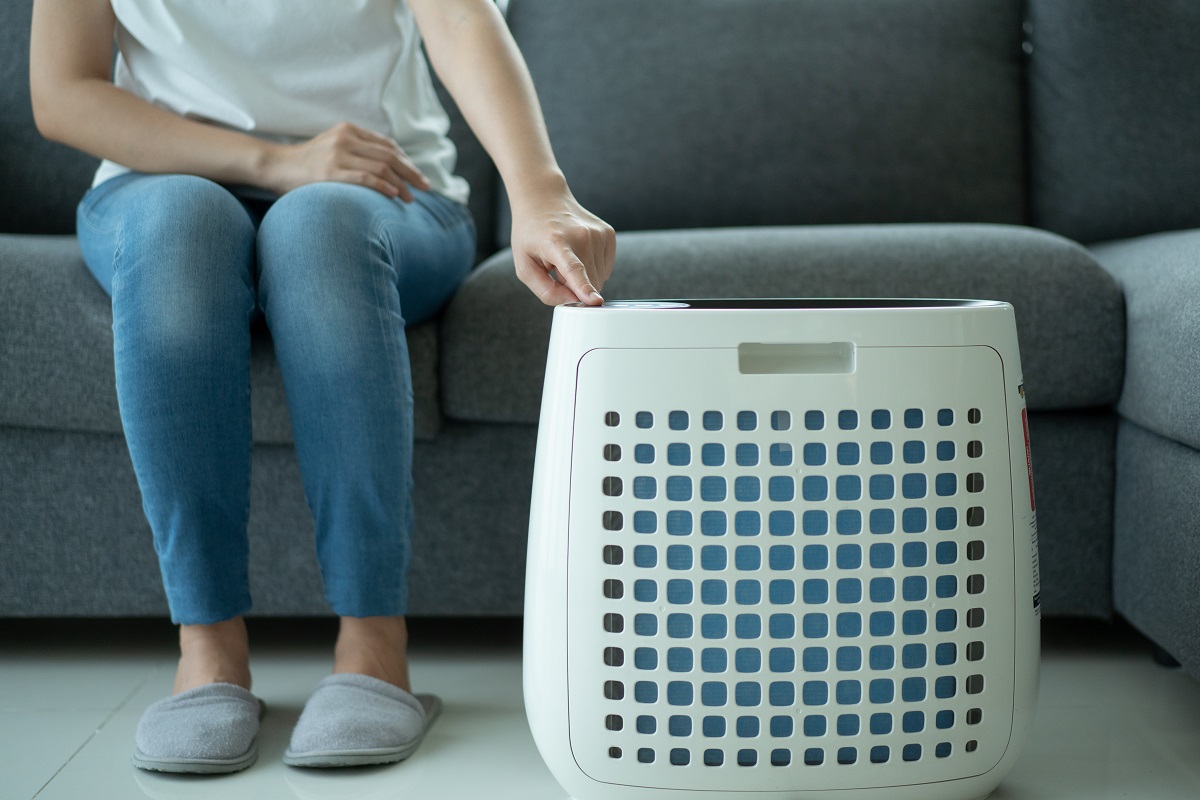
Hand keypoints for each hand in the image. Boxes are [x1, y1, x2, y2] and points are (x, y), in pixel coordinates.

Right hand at [260, 121, 430, 200]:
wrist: (276, 166)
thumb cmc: (307, 162)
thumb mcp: (333, 147)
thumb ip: (356, 150)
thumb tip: (386, 167)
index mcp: (348, 130)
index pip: (387, 145)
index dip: (406, 161)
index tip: (418, 176)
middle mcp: (345, 139)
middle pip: (389, 156)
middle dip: (412, 172)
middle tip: (426, 187)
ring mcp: (338, 155)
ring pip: (382, 167)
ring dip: (401, 184)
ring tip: (411, 198)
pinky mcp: (331, 172)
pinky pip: (366, 178)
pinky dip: (384, 187)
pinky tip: (395, 196)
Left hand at [510, 186, 614, 305]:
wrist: (543, 200)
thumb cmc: (531, 234)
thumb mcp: (525, 265)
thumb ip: (545, 290)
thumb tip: (572, 302)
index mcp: (556, 242)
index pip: (574, 268)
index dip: (584, 287)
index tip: (596, 301)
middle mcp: (581, 235)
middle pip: (589, 282)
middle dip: (574, 287)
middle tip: (556, 269)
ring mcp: (597, 233)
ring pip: (600, 278)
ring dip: (584, 277)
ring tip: (567, 258)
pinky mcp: (608, 233)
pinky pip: (606, 268)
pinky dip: (593, 268)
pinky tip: (580, 254)